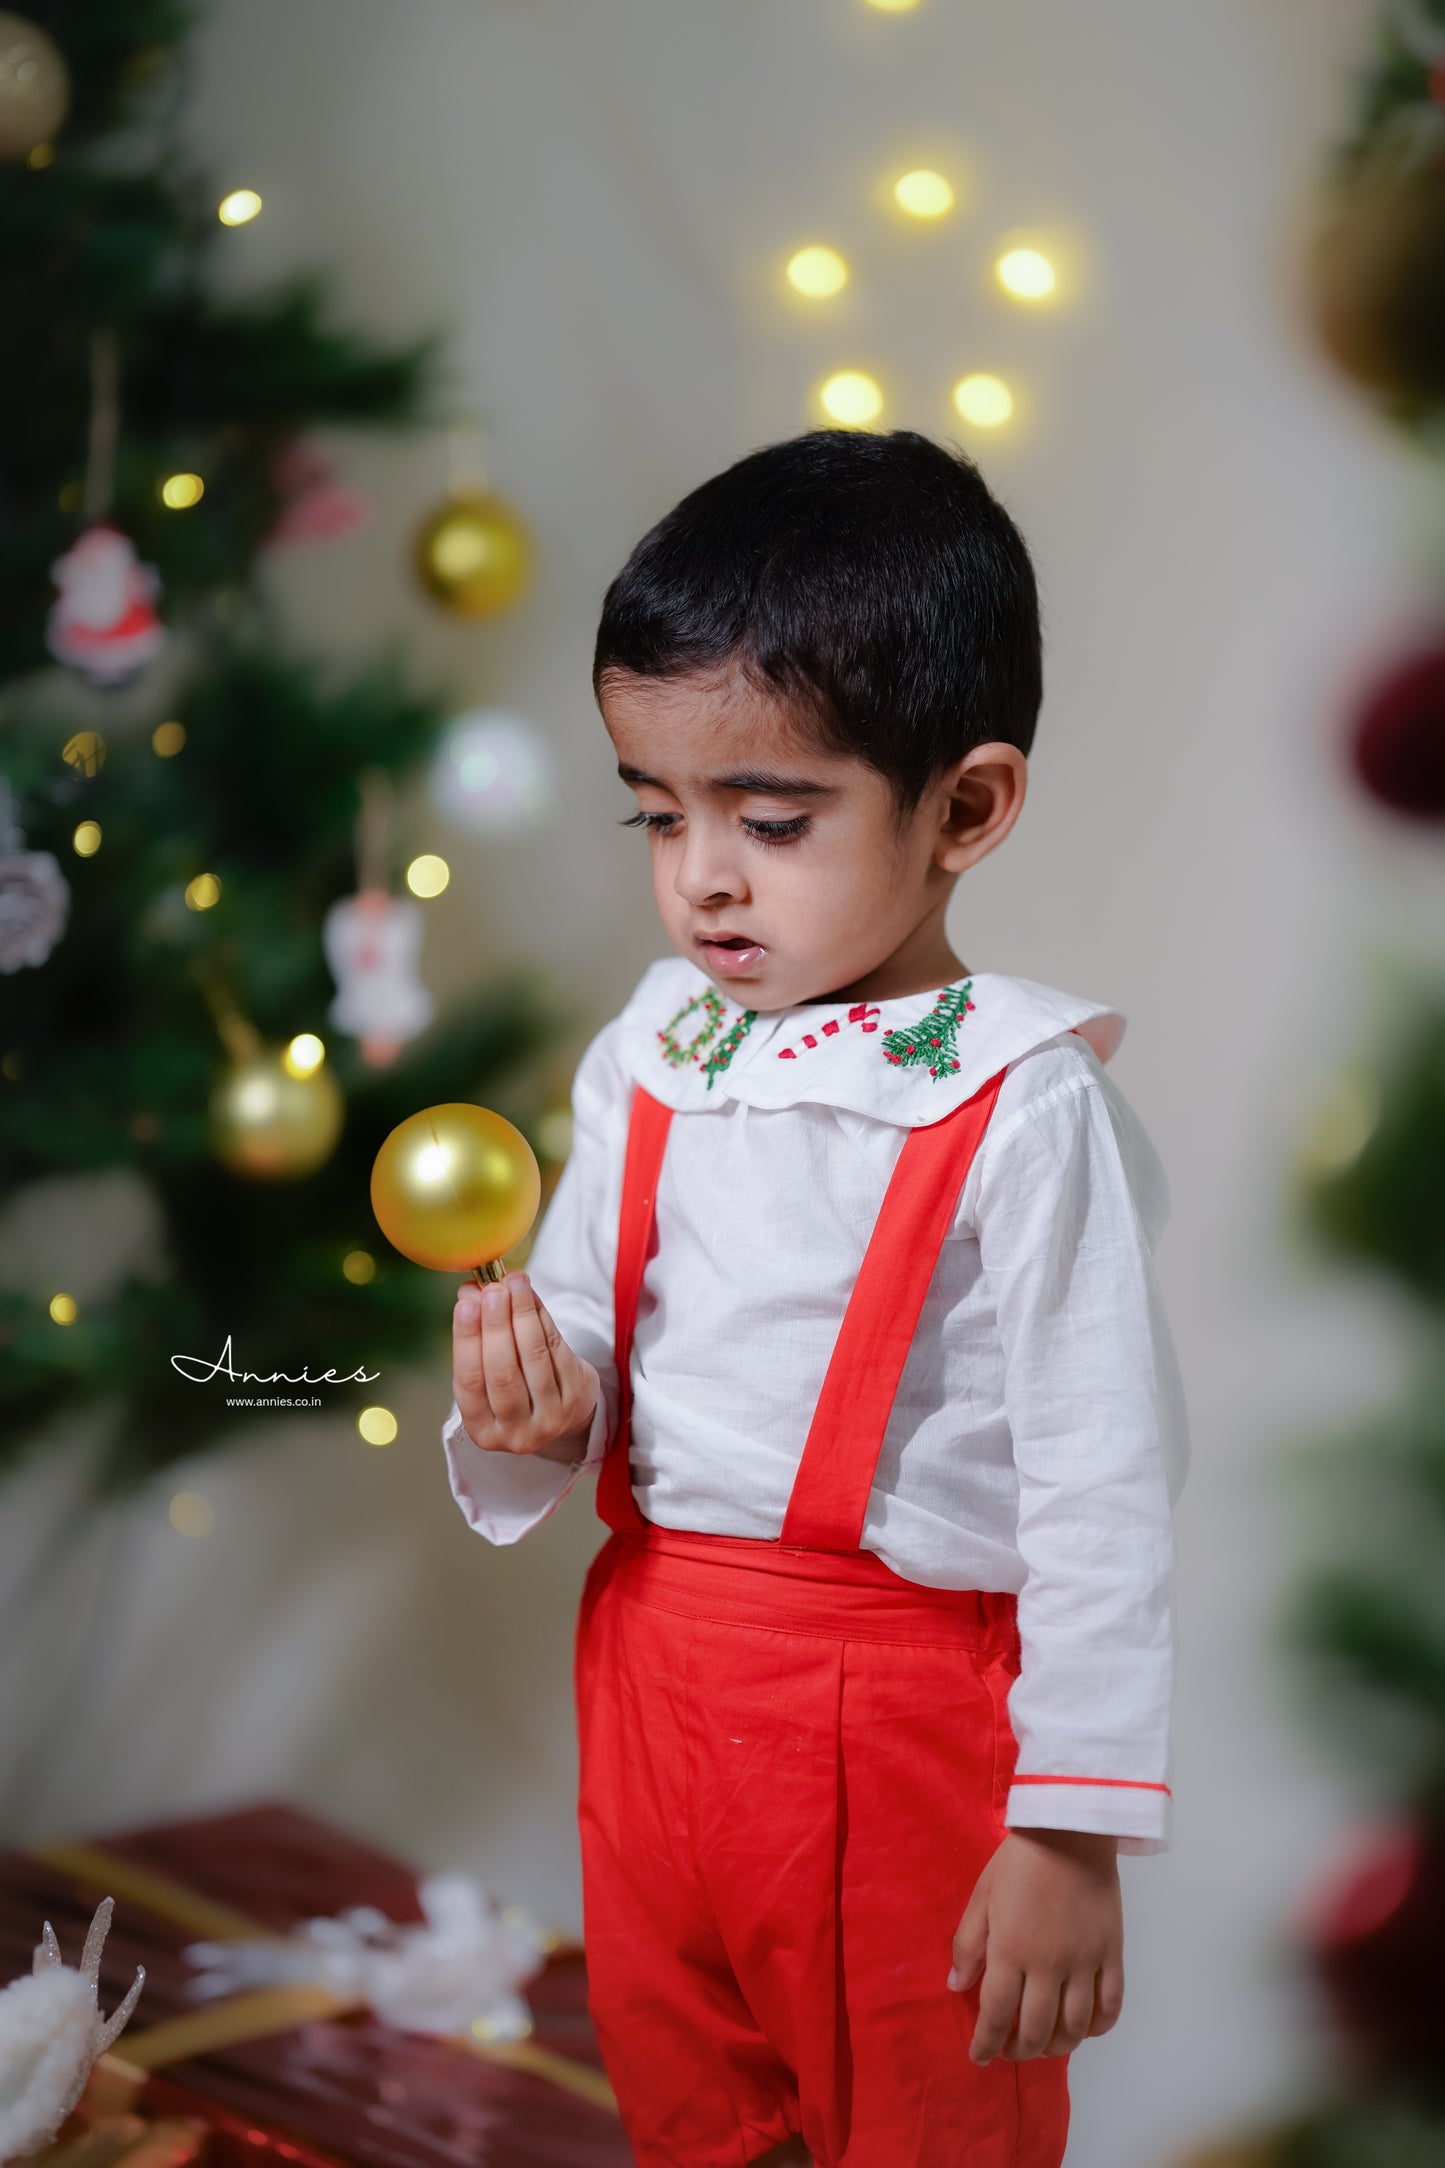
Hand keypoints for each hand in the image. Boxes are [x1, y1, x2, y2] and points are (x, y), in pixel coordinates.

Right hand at [452, 1271, 599, 1464]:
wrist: (562, 1411)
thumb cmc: (514, 1387)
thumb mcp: (488, 1374)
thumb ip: (476, 1337)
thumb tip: (470, 1291)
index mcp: (483, 1431)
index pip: (469, 1382)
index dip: (467, 1341)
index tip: (466, 1304)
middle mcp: (516, 1434)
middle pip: (503, 1373)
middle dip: (496, 1325)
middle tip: (493, 1290)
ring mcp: (550, 1419)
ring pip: (533, 1358)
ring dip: (522, 1315)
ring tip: (514, 1282)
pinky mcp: (576, 1398)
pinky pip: (557, 1349)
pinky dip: (543, 1318)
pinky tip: (531, 1297)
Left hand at [949, 1829, 1122, 2064]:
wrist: (1070, 1831)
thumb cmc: (1020, 1861)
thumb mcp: (982, 1896)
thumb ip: (968, 1944)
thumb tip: (957, 1987)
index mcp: (1011, 1951)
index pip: (996, 2015)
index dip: (986, 2044)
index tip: (979, 2057)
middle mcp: (1049, 1965)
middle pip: (1037, 2030)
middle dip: (1020, 2050)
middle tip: (1009, 2050)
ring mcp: (1085, 1962)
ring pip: (1074, 2027)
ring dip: (1057, 2047)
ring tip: (1044, 2045)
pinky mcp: (1112, 1954)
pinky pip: (1111, 2006)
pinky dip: (1097, 2027)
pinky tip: (1083, 2028)